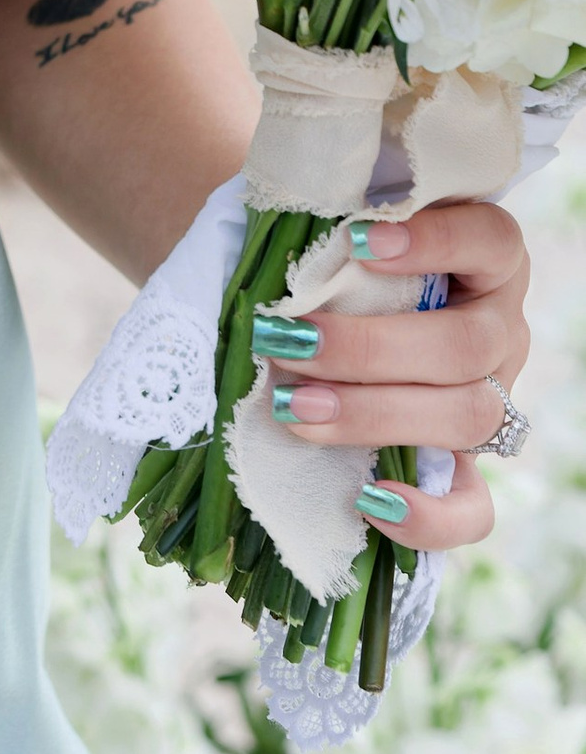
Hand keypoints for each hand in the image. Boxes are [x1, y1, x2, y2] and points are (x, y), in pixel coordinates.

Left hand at [257, 198, 532, 552]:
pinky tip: (369, 500)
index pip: (489, 239)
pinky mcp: (469, 467)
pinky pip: (475, 510)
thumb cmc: (326, 265)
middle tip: (286, 344)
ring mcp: (493, 398)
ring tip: (292, 410)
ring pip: (469, 416)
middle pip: (466, 344)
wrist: (330, 328)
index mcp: (483, 258)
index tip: (356, 240)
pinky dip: (428, 517)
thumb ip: (312, 237)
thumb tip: (255, 264)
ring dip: (373, 415)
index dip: (435, 240)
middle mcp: (499, 327)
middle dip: (368, 349)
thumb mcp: (327, 238)